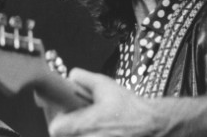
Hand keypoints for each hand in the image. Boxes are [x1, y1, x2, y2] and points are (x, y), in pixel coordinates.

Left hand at [48, 68, 170, 136]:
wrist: (151, 124)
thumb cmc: (130, 108)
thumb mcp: (105, 84)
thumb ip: (83, 78)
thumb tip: (70, 76)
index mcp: (86, 124)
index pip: (55, 127)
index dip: (56, 117)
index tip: (61, 110)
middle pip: (63, 134)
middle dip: (67, 123)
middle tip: (77, 113)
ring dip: (78, 130)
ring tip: (92, 120)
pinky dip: (89, 133)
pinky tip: (99, 127)